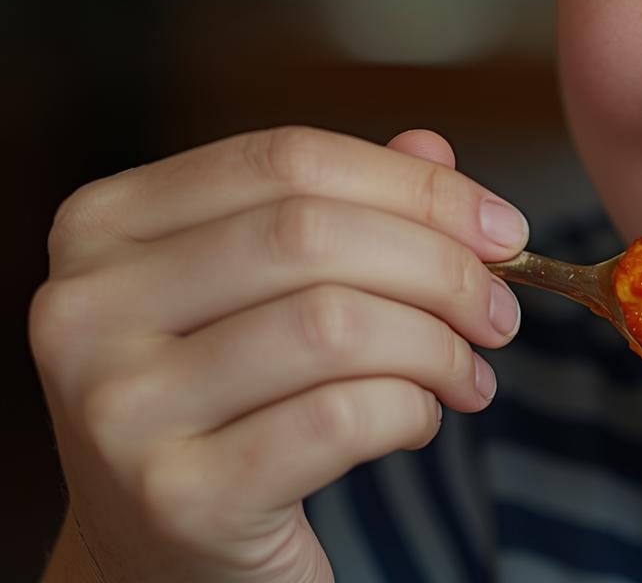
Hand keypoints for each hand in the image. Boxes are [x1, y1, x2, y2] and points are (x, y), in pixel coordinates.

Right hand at [29, 127, 526, 582]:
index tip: (503, 228)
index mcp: (103, 226)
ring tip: (466, 374)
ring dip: (437, 347)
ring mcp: (120, 406)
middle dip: (444, 268)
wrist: (164, 554)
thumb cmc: (224, 404)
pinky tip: (419, 421)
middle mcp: (86, 308)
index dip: (416, 187)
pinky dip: (410, 411)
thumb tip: (432, 151)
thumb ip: (339, 209)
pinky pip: (340, 419)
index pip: (285, 160)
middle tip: (500, 311)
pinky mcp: (176, 496)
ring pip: (334, 324)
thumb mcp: (259, 294)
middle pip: (313, 234)